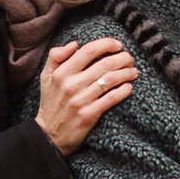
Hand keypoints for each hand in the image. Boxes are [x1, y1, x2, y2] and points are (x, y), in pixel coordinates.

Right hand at [35, 38, 137, 155]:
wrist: (49, 135)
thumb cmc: (51, 102)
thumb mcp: (46, 77)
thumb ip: (55, 56)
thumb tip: (74, 44)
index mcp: (61, 73)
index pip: (89, 50)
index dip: (107, 44)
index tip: (117, 45)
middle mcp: (71, 85)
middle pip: (105, 64)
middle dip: (123, 58)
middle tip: (130, 59)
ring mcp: (81, 100)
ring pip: (112, 80)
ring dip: (127, 73)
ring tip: (133, 72)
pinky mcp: (89, 115)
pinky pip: (112, 98)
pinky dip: (124, 90)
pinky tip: (128, 87)